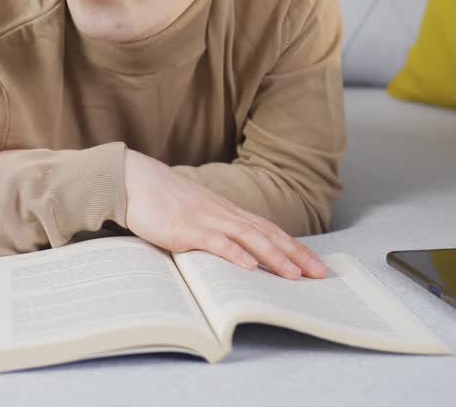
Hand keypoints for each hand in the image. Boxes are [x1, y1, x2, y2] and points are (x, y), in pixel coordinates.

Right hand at [122, 150, 326, 279]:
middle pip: (269, 234)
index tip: (315, 263)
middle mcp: (225, 214)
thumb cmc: (163, 200)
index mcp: (228, 212)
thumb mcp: (197, 215)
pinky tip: (250, 266)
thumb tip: (234, 254)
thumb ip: (216, 231)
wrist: (135, 180)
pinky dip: (236, 254)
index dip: (294, 247)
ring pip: (250, 238)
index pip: (270, 230)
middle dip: (297, 255)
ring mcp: (208, 220)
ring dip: (274, 257)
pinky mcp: (188, 228)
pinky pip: (217, 242)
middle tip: (321, 274)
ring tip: (294, 275)